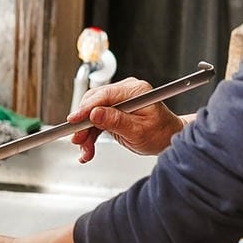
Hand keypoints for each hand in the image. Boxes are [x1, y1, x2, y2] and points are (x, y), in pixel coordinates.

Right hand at [66, 77, 184, 162]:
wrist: (168, 139)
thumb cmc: (161, 133)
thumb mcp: (138, 131)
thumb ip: (116, 122)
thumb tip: (95, 114)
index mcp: (135, 91)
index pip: (104, 95)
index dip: (86, 108)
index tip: (73, 121)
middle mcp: (126, 91)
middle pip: (94, 103)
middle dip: (84, 124)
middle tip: (78, 141)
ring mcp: (120, 100)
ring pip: (93, 113)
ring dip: (87, 133)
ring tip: (85, 151)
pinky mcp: (115, 110)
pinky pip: (98, 120)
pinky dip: (92, 134)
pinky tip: (88, 148)